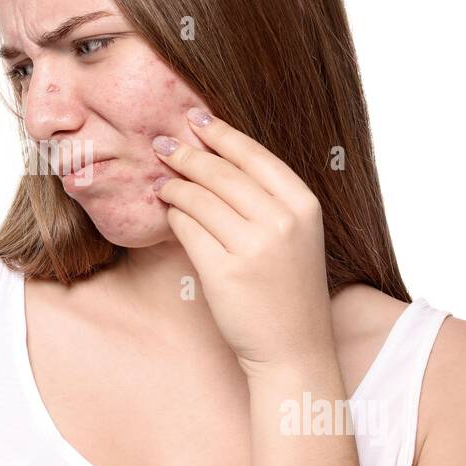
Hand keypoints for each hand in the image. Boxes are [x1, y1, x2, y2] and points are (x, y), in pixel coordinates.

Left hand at [152, 107, 334, 376]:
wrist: (293, 348)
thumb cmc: (288, 289)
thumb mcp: (295, 235)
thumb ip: (266, 199)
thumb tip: (214, 157)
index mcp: (303, 205)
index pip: (254, 155)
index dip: (221, 133)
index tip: (195, 118)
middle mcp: (282, 221)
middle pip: (221, 173)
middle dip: (186, 155)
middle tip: (161, 145)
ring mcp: (254, 246)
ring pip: (199, 198)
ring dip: (174, 186)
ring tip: (161, 183)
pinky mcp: (224, 271)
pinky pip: (187, 229)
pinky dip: (174, 218)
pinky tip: (169, 214)